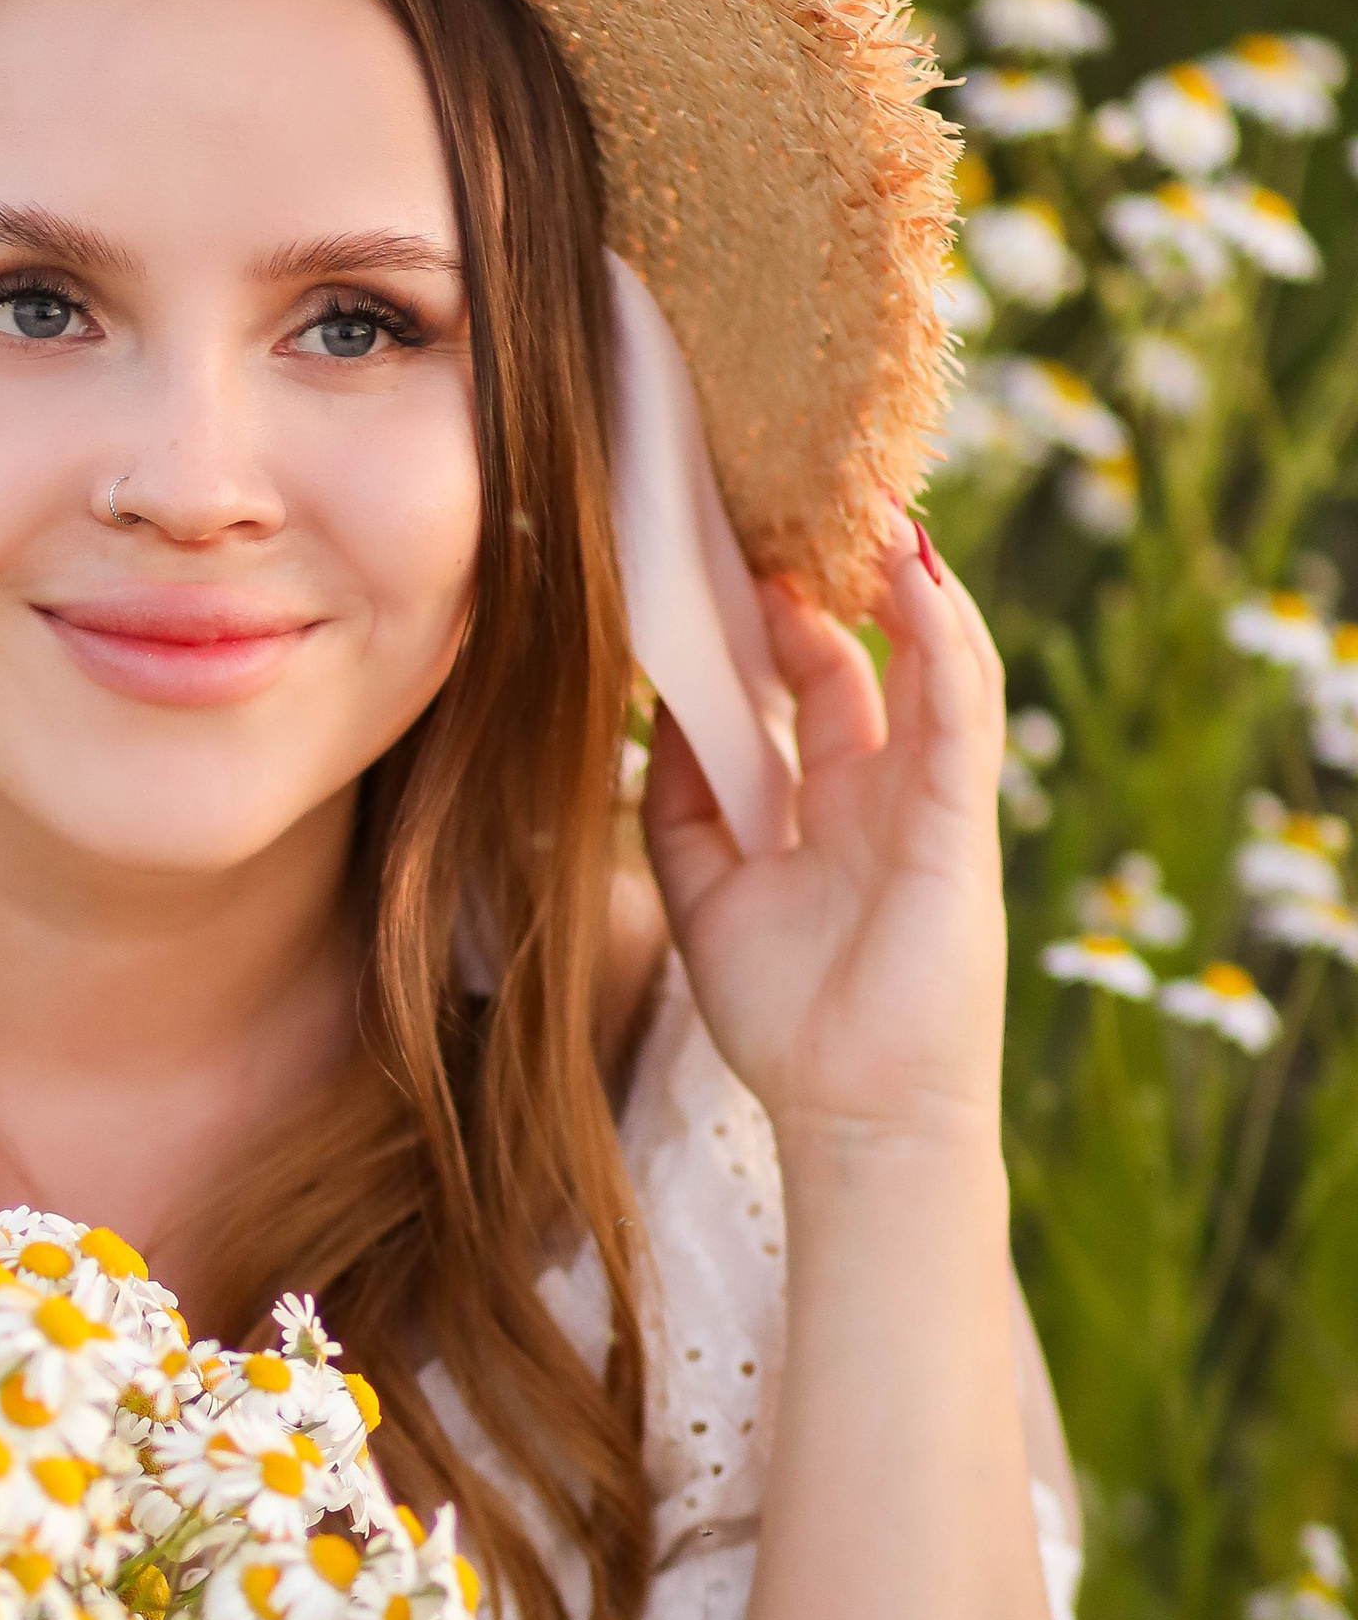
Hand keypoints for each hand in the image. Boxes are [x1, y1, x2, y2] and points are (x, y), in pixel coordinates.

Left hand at [640, 520, 1008, 1155]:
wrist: (854, 1117)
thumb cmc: (790, 1022)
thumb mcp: (703, 893)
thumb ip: (678, 802)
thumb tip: (656, 708)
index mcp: (832, 805)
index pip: (812, 681)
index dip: (775, 615)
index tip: (723, 549)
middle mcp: (886, 789)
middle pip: (862, 655)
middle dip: (823, 579)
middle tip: (770, 502)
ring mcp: (931, 797)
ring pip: (928, 658)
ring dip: (897, 581)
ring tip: (857, 503)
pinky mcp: (963, 815)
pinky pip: (959, 702)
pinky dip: (941, 631)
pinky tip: (911, 568)